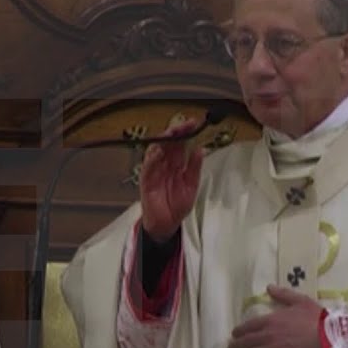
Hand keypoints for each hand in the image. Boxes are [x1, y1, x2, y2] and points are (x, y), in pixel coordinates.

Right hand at [139, 117, 203, 241]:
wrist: (167, 223)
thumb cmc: (177, 205)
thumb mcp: (192, 185)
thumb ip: (195, 168)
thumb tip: (201, 149)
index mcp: (177, 163)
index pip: (181, 143)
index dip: (187, 132)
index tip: (194, 123)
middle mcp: (165, 164)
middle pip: (169, 142)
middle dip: (176, 131)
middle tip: (184, 124)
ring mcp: (155, 170)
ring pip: (157, 150)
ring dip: (164, 140)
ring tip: (172, 132)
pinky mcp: (146, 180)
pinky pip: (148, 166)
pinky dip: (153, 158)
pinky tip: (159, 151)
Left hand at [228, 285, 325, 347]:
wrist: (327, 337)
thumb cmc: (316, 318)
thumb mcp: (300, 300)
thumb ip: (283, 294)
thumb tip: (269, 287)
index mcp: (272, 319)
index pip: (249, 325)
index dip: (240, 331)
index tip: (234, 334)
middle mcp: (268, 334)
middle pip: (247, 341)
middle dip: (236, 346)